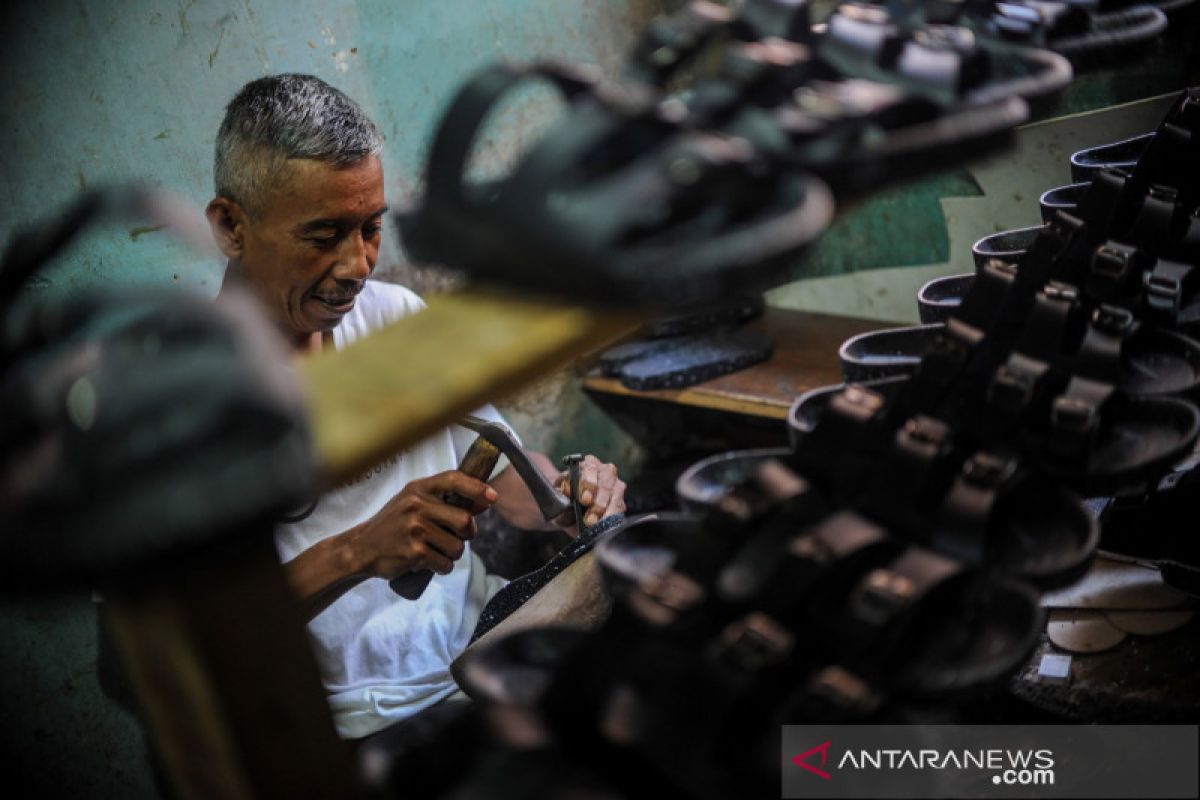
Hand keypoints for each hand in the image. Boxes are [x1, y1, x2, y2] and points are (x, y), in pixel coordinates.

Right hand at [353, 470, 496, 578]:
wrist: (362, 548)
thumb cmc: (394, 524)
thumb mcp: (414, 504)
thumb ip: (446, 501)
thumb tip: (485, 500)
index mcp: (418, 489)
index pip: (453, 479)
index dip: (476, 487)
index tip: (492, 496)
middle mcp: (417, 506)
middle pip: (464, 520)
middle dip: (467, 533)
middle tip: (457, 537)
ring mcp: (415, 529)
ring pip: (457, 546)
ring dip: (453, 553)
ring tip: (437, 550)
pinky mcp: (415, 552)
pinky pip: (445, 563)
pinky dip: (442, 567)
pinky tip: (429, 562)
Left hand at [555, 455, 625, 532]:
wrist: (569, 511)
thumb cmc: (563, 499)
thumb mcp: (557, 497)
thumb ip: (560, 495)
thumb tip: (567, 494)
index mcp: (587, 464)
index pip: (591, 468)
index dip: (588, 483)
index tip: (584, 499)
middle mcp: (604, 471)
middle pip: (606, 483)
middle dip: (598, 503)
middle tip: (589, 519)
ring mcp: (615, 485)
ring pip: (615, 496)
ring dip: (605, 512)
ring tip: (594, 524)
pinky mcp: (620, 500)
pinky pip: (620, 508)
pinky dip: (611, 518)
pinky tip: (603, 526)